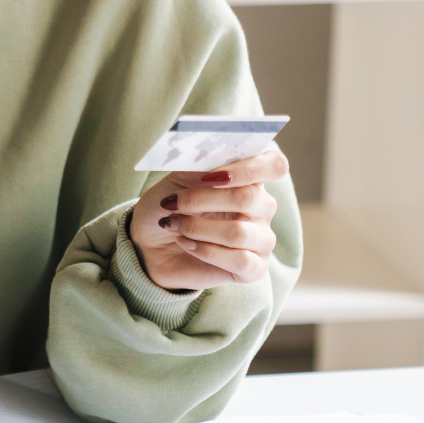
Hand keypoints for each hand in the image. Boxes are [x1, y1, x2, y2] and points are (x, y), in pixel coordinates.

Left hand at [128, 150, 288, 291]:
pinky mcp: (254, 269)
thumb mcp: (176, 180)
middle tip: (172, 203)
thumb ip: (198, 165)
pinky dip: (206, 251)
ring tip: (174, 225)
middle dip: (203, 200)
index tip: (211, 175)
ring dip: (197, 228)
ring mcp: (261, 240)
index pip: (274, 165)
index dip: (248, 167)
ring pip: (239, 233)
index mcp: (250, 179)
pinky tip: (186, 244)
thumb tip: (210, 153)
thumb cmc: (168, 207)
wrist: (149, 245)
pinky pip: (240, 261)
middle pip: (248, 198)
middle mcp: (262, 208)